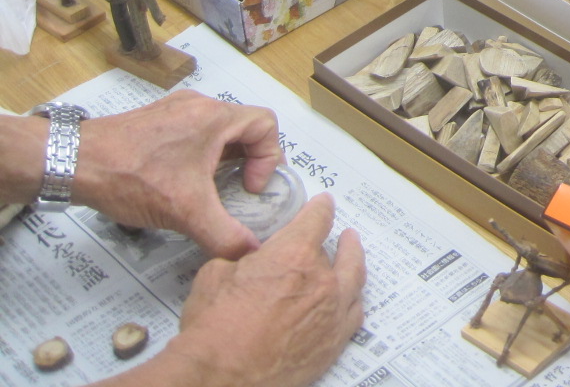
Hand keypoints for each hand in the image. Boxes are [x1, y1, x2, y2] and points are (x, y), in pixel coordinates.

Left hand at [74, 91, 282, 258]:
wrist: (73, 163)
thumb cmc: (132, 178)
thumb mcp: (185, 212)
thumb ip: (224, 234)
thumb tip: (252, 253)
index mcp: (215, 117)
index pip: (266, 125)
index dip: (268, 159)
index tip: (248, 188)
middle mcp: (199, 105)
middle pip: (242, 126)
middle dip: (247, 161)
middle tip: (237, 189)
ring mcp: (174, 108)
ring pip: (216, 129)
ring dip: (222, 158)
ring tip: (209, 188)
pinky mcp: (154, 118)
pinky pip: (191, 131)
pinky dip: (198, 154)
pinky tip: (178, 181)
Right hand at [165, 194, 364, 386]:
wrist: (220, 378)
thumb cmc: (213, 329)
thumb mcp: (215, 276)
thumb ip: (242, 261)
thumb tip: (250, 264)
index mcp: (294, 254)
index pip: (316, 219)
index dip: (319, 208)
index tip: (323, 204)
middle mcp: (321, 281)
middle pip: (341, 252)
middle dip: (342, 241)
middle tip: (345, 235)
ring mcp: (332, 314)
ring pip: (353, 281)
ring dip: (353, 266)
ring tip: (353, 258)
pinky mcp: (333, 344)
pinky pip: (353, 315)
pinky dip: (351, 303)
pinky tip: (350, 301)